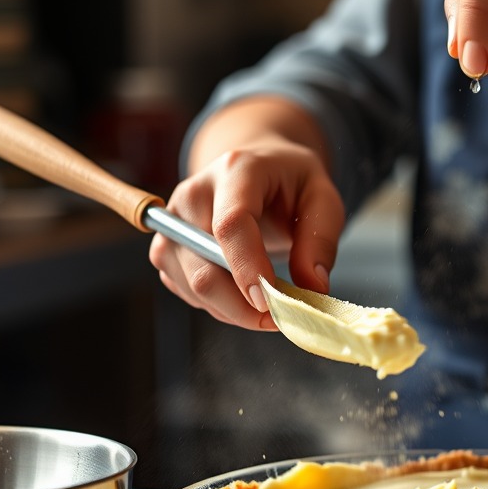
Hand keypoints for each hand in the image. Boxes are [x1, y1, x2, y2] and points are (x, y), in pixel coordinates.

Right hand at [149, 123, 344, 329]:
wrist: (254, 170)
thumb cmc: (289, 182)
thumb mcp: (322, 198)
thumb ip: (321, 240)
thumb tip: (313, 287)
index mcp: (236, 171)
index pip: (231, 225)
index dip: (247, 268)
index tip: (269, 304)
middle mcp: (193, 195)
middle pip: (204, 267)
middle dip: (242, 307)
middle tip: (281, 318)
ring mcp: (172, 224)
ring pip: (193, 287)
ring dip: (234, 310)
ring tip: (268, 301)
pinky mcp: (165, 248)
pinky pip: (188, 293)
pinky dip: (219, 306)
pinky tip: (242, 294)